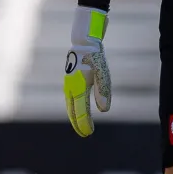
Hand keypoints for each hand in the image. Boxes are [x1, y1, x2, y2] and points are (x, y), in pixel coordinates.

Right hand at [64, 6, 111, 136]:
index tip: (89, 133)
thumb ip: (103, 91)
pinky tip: (77, 107)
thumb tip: (104, 110)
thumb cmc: (95, 55)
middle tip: (85, 134)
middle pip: (72, 111)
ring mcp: (68, 83)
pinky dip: (73, 106)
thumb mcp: (103, 72)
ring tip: (80, 124)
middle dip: (78, 123)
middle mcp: (70, 87)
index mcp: (78, 87)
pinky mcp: (70, 79)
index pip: (80, 112)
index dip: (85, 124)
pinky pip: (70, 98)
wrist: (83, 39)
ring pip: (69, 105)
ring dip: (75, 116)